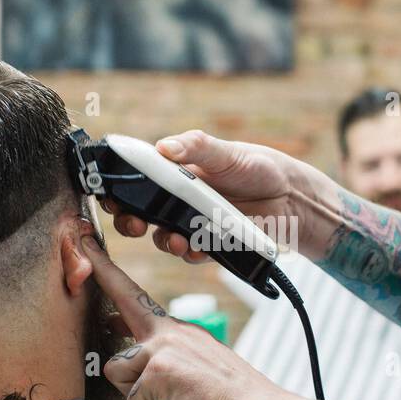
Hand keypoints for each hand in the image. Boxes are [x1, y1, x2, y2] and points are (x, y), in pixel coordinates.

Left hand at [84, 235, 277, 399]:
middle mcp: (169, 333)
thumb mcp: (201, 372)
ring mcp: (161, 350)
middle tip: (103, 299)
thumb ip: (169, 366)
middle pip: (118, 327)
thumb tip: (138, 377)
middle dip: (110, 336)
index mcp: (181, 332)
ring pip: (118, 375)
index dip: (107, 272)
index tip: (87, 245)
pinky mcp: (155, 373)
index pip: (136, 297)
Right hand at [99, 129, 315, 263]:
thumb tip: (163, 146)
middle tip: (133, 223)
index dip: (118, 188)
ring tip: (174, 239)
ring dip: (163, 241)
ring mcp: (192, 223)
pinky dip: (190, 252)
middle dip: (129, 221)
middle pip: (139, 214)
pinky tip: (195, 247)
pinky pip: (191, 253)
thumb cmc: (258, 166)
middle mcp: (178, 200)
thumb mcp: (226, 152)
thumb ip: (196, 147)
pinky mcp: (210, 244)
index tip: (109, 194)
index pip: (136, 180)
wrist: (291, 197)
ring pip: (162, 237)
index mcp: (175, 173)